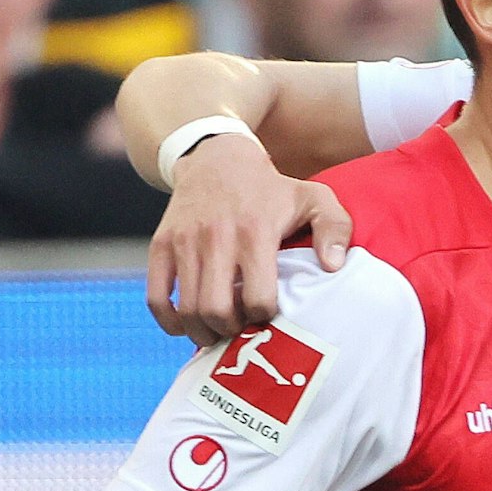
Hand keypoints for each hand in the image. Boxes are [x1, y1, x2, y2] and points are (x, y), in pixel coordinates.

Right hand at [146, 135, 350, 345]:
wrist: (217, 159)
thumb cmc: (273, 188)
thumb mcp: (314, 197)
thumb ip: (335, 229)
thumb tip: (333, 267)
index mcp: (256, 232)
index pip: (259, 297)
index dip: (266, 316)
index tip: (270, 315)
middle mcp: (217, 238)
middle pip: (217, 310)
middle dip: (231, 331)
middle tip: (242, 330)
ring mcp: (184, 243)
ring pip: (187, 310)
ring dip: (203, 332)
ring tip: (219, 332)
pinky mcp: (160, 246)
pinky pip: (156, 299)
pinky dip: (170, 322)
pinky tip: (186, 325)